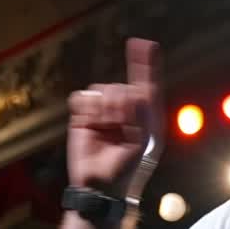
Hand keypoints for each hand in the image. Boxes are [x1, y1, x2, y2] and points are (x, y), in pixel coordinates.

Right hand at [66, 38, 163, 197]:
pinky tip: (89, 121)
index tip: (143, 43)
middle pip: (120, 86)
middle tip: (117, 124)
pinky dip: (84, 106)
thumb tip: (133, 92)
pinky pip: (82, 97)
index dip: (145, 63)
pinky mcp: (84, 116)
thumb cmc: (126, 168)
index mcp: (144, 115)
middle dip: (117, 103)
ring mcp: (104, 112)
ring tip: (103, 127)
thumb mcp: (142, 141)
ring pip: (100, 90)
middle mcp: (125, 110)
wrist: (99, 185)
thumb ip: (140, 114)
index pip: (147, 83)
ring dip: (101, 107)